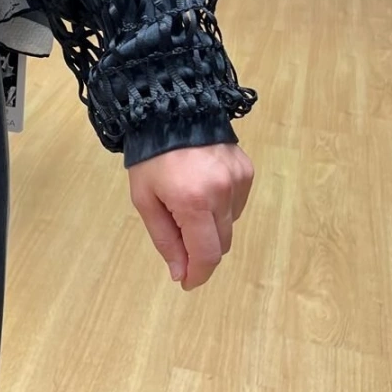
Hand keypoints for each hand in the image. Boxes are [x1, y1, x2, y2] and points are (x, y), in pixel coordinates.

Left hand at [128, 143, 253, 290]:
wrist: (171, 108)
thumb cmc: (150, 158)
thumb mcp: (144, 200)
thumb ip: (165, 240)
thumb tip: (181, 274)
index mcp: (193, 202)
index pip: (207, 254)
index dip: (198, 274)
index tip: (187, 282)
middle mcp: (222, 192)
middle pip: (221, 244)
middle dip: (201, 250)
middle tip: (180, 238)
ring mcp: (238, 180)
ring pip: (230, 224)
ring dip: (211, 227)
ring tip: (188, 202)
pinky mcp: (247, 170)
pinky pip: (237, 204)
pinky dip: (221, 207)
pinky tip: (203, 188)